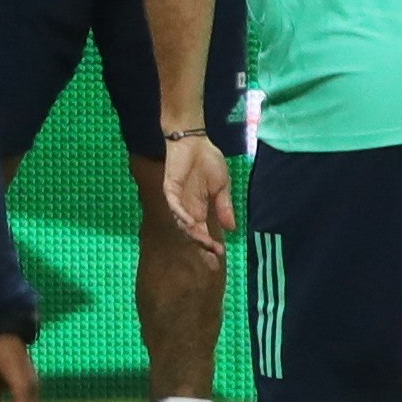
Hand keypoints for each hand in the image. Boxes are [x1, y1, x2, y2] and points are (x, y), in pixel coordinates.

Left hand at [162, 134, 234, 260]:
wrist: (196, 142)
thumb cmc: (208, 162)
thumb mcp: (222, 187)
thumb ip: (225, 207)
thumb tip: (232, 228)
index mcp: (199, 210)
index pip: (204, 233)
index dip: (210, 246)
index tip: (219, 258)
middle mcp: (187, 209)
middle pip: (192, 234)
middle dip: (202, 246)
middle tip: (211, 258)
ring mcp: (178, 201)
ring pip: (183, 223)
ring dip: (193, 234)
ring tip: (206, 244)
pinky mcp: (170, 190)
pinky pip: (174, 206)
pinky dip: (181, 215)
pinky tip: (190, 223)